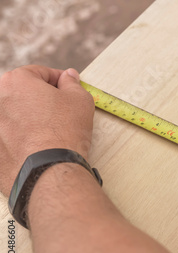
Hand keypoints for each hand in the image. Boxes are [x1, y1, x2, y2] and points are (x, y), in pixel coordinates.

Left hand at [0, 65, 94, 195]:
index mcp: (16, 81)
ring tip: (52, 131)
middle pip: (24, 93)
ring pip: (16, 115)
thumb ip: (73, 84)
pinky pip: (10, 136)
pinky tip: (40, 146)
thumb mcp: (80, 100)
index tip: (69, 90)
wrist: (50, 168)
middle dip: (42, 99)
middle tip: (61, 111)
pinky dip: (23, 138)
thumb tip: (69, 77)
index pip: (39, 72)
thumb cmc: (65, 131)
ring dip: (31, 118)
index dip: (58, 80)